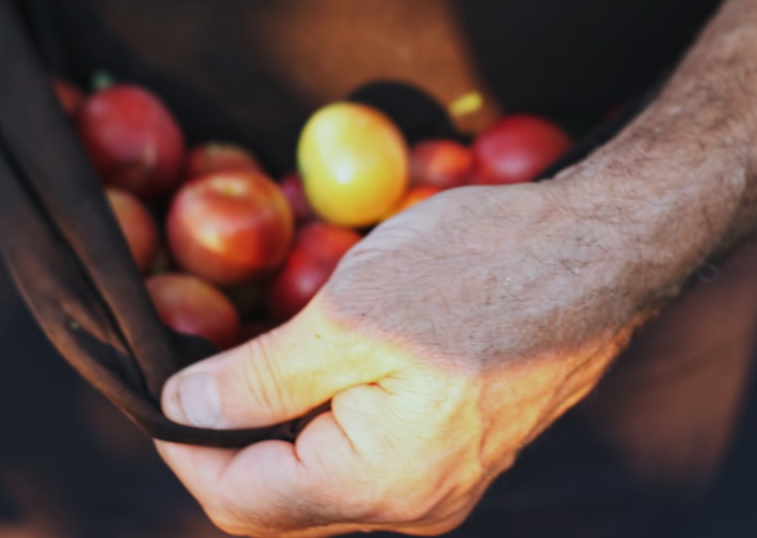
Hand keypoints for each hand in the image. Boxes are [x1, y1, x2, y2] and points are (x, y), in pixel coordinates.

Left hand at [155, 180, 642, 536]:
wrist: (600, 251)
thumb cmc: (481, 270)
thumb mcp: (349, 315)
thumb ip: (259, 376)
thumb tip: (182, 407)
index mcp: (384, 484)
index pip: (243, 499)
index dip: (184, 446)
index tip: (155, 386)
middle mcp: (416, 504)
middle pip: (283, 499)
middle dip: (227, 439)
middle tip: (199, 364)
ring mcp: (445, 480)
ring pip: (324, 477)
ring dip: (276, 425)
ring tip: (253, 355)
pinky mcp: (460, 447)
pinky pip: (368, 453)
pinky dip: (324, 414)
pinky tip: (317, 360)